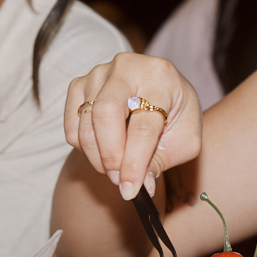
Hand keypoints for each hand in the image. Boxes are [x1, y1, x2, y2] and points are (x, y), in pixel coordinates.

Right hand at [64, 53, 203, 200]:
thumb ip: (161, 162)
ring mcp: (100, 72)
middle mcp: (128, 66)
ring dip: (97, 156)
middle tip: (119, 181)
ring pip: (86, 120)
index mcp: (161, 76)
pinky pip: (72, 123)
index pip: (143, 124)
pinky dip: (83, 146)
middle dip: (110, 155)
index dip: (134, 162)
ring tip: (116, 169)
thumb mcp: (184, 140)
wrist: (163, 95)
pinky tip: (103, 149)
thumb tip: (138, 187)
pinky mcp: (80, 83)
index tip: (130, 190)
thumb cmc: (176, 116)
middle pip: (106, 114)